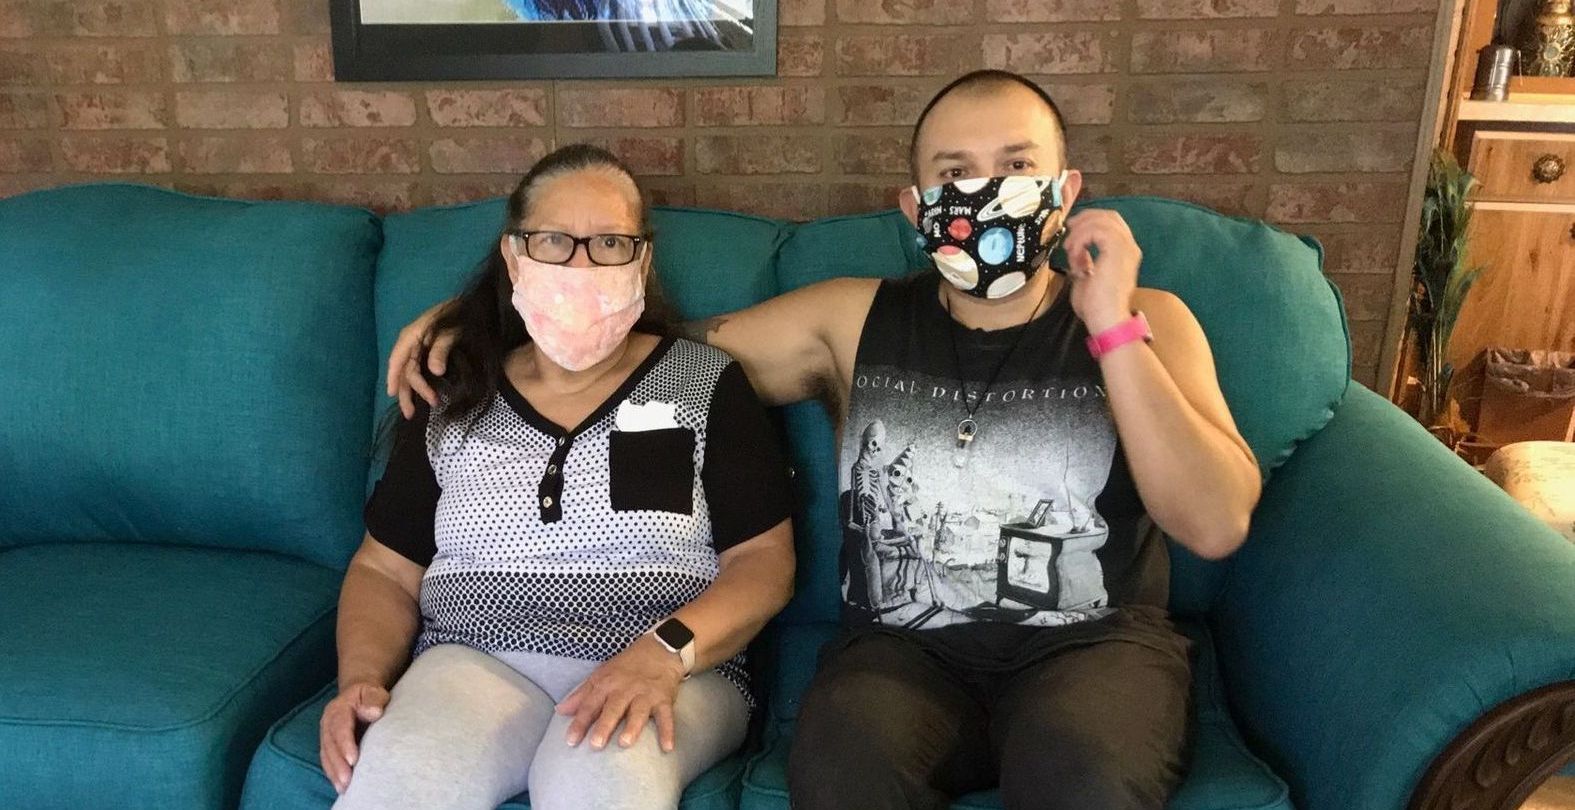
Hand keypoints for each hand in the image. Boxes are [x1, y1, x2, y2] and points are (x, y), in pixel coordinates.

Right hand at [319, 682, 389, 794]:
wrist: (358, 694)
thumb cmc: (369, 694)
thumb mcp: (373, 691)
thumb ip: (374, 699)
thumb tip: (374, 712)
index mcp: (338, 709)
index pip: (340, 727)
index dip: (345, 744)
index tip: (353, 760)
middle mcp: (328, 723)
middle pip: (330, 745)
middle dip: (337, 764)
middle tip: (347, 780)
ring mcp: (326, 734)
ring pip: (326, 755)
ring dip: (334, 772)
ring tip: (343, 787)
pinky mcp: (329, 745)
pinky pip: (328, 760)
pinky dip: (333, 773)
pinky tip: (340, 786)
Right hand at [385, 300, 457, 418]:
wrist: (469, 304)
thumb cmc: (458, 314)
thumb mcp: (452, 330)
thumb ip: (441, 349)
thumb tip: (436, 372)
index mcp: (412, 335)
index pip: (397, 360)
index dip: (394, 378)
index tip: (393, 395)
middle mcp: (411, 342)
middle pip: (402, 370)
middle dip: (405, 392)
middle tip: (410, 414)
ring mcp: (418, 347)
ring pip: (410, 372)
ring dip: (414, 391)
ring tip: (417, 410)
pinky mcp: (427, 351)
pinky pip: (418, 369)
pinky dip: (419, 383)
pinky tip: (423, 395)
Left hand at [557, 636, 684, 752]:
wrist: (660, 650)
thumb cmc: (626, 667)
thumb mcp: (601, 675)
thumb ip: (581, 695)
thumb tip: (559, 711)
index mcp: (607, 684)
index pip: (590, 704)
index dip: (580, 722)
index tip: (571, 741)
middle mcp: (625, 689)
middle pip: (613, 708)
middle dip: (604, 725)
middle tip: (595, 744)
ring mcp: (645, 694)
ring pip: (638, 711)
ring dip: (633, 726)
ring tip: (625, 743)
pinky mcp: (664, 699)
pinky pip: (666, 716)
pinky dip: (668, 731)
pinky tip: (667, 747)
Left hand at [1062, 210, 1141, 334]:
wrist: (1106, 319)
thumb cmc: (1097, 306)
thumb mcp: (1087, 277)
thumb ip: (1086, 261)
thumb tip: (1080, 252)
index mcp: (1125, 253)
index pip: (1112, 224)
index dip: (1091, 220)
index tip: (1072, 230)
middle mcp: (1129, 246)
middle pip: (1109, 216)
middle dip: (1086, 218)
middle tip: (1069, 228)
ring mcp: (1125, 247)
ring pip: (1101, 220)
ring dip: (1080, 232)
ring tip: (1070, 250)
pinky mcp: (1116, 249)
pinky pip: (1096, 230)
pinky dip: (1080, 239)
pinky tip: (1074, 254)